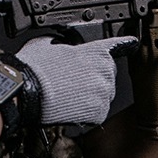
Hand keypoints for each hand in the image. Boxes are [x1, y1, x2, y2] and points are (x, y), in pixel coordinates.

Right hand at [13, 35, 137, 128]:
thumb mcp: (48, 44)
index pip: (115, 46)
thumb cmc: (34, 68)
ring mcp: (103, 92)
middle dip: (94, 79)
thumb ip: (64, 44)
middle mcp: (104, 70)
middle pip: (107, 75)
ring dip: (91, 97)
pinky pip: (97, 113)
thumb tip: (61, 44)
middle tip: (73, 83)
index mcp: (95, 51)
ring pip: (103, 96)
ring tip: (69, 97)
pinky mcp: (98, 112)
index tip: (131, 44)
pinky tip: (71, 108)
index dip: (123, 45)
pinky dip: (86, 114)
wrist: (26, 92)